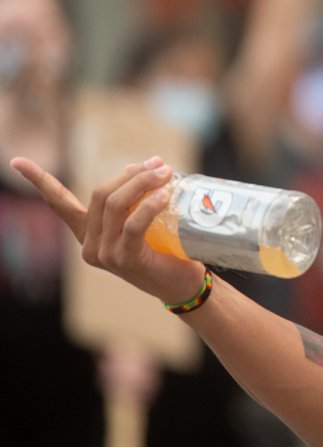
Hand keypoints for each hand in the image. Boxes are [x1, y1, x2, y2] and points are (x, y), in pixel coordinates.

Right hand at [8, 156, 205, 304]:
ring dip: (143, 183)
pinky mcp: (124, 259)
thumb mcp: (144, 219)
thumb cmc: (165, 248)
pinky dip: (150, 205)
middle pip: (101, 194)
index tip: (17, 162)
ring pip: (115, 205)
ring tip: (165, 174)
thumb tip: (148, 164)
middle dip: (131, 174)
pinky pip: (133, 224)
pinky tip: (164, 196)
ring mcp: (104, 254)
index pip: (59, 203)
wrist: (181, 284)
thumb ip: (137, 198)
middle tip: (160, 164)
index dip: (39, 181)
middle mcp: (89, 244)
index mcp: (88, 232)